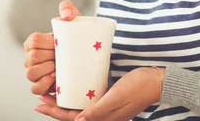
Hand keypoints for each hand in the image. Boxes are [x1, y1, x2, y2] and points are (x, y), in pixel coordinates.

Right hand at [24, 0, 80, 94]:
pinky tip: (55, 81)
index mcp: (36, 42)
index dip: (46, 42)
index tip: (58, 42)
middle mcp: (32, 58)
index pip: (33, 40)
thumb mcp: (74, 21)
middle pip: (31, 58)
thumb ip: (68, 9)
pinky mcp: (42, 86)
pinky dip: (44, 85)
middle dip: (47, 57)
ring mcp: (36, 73)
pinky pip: (35, 89)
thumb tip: (66, 14)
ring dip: (45, 71)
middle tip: (61, 56)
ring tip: (58, 69)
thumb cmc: (77, 37)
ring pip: (31, 74)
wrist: (87, 55)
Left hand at [34, 67, 163, 120]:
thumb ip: (98, 110)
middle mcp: (104, 115)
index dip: (55, 112)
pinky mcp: (111, 99)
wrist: (159, 81)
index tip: (40, 103)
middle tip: (41, 97)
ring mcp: (108, 108)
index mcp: (104, 118)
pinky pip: (90, 100)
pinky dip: (78, 95)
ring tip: (54, 91)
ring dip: (66, 101)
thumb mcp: (117, 97)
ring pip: (80, 108)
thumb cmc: (140, 87)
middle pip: (73, 115)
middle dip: (56, 107)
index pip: (72, 119)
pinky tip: (74, 87)